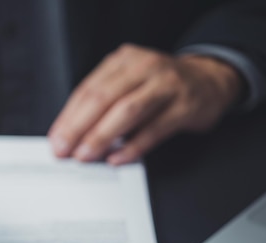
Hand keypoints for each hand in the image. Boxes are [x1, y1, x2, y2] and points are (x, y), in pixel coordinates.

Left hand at [47, 43, 244, 164]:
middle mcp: (144, 68)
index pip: (88, 90)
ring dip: (102, 136)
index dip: (69, 117)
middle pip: (104, 98)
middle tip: (65, 150)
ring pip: (127, 111)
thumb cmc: (159, 86)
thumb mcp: (128, 83)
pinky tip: (117, 158)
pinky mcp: (185, 106)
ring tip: (86, 155)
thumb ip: (102, 104)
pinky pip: (154, 129)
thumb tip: (70, 135)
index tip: (56, 140)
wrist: (210, 79)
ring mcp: (166, 85)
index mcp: (123, 61)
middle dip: (79, 127)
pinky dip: (133, 147)